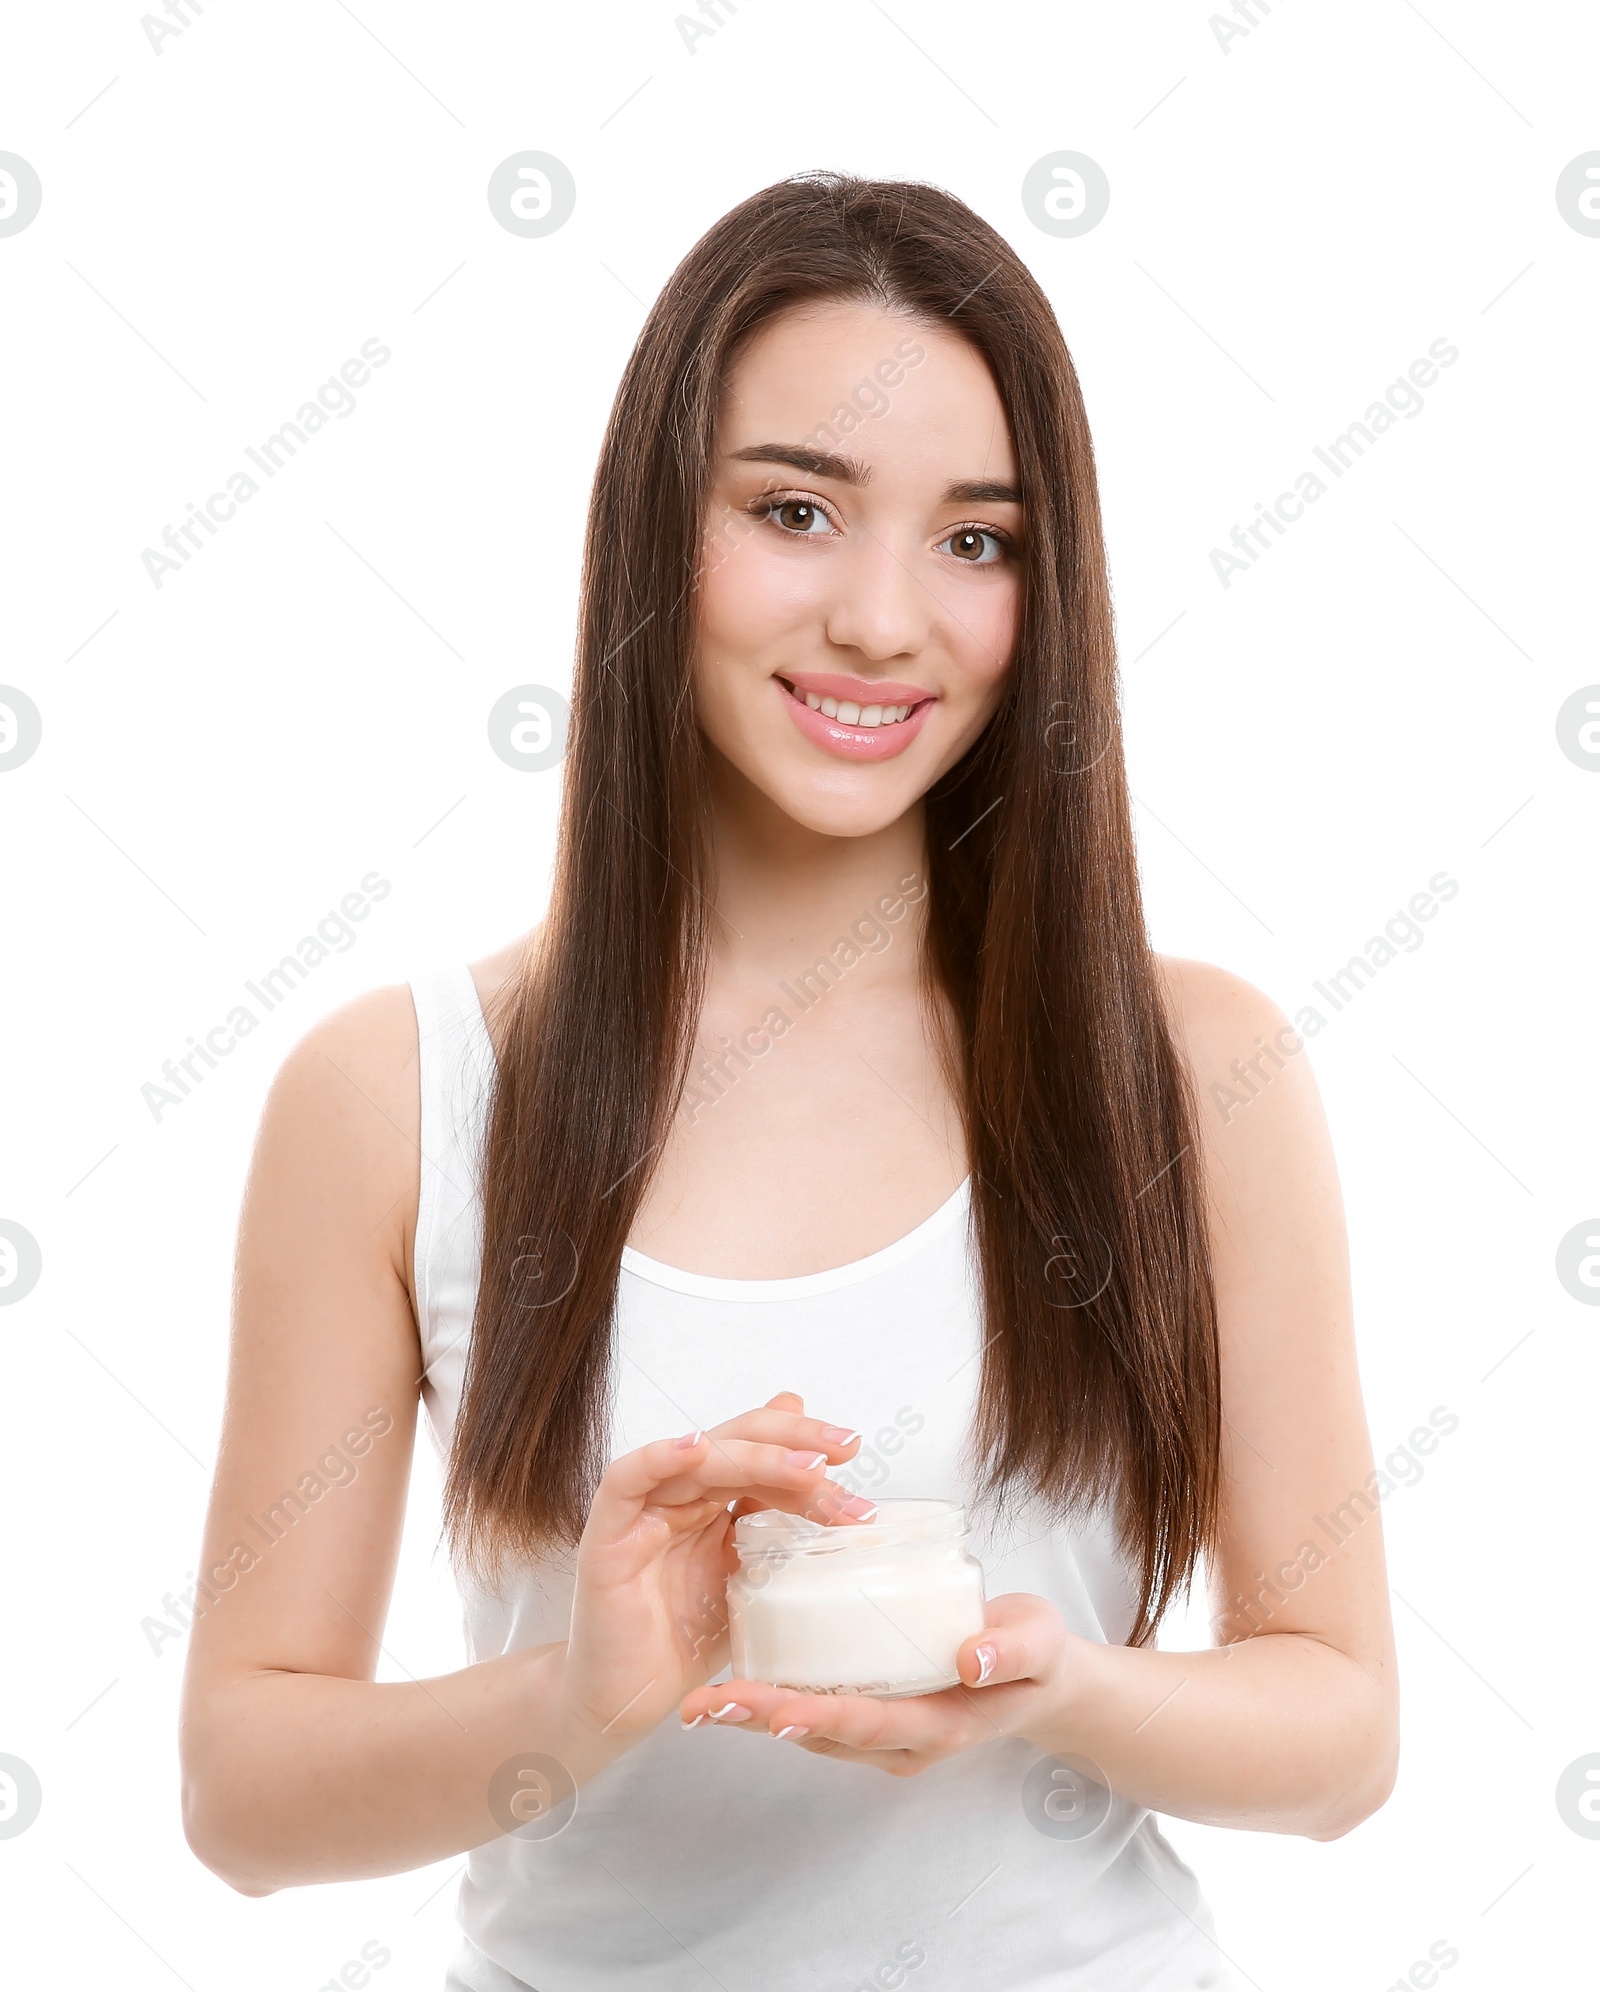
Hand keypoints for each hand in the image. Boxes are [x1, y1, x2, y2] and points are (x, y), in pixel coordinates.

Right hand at [550, 1393, 873, 1770]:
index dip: (803, 1442)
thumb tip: (821, 1477)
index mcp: (713, 1499)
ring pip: (697, 1459)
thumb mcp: (751, 1580)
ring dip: (754, 1456)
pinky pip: (626, 1482)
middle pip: (735, 1441)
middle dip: (793, 1440)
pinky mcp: (608, 1539)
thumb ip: (778, 1528)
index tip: (852, 1450)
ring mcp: (643, 1512)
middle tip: (844, 1450)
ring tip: (807, 1470)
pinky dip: (659, 1458)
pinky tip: (697, 1449)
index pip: (760, 1448)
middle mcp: (679, 1495)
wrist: (631, 1699)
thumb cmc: (685, 1641)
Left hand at [678, 1592, 1088, 1774]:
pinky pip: (819, 1711)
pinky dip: (777, 1700)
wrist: (1041, 1677)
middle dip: (765, 1719)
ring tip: (703, 1701)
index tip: (772, 1712)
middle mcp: (903, 1740)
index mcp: (939, 1724)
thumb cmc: (1037, 1654)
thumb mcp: (1038, 1642)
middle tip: (708, 1705)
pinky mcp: (873, 1713)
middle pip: (826, 1733)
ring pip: (813, 1729)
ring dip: (758, 1716)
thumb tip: (972, 1658)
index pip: (869, 1723)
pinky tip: (738, 1679)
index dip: (820, 1718)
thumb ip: (1011, 1649)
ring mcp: (885, 1734)